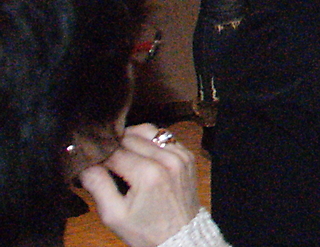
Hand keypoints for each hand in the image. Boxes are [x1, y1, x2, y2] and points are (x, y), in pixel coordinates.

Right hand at [77, 125, 199, 246]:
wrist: (180, 237)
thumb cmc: (146, 230)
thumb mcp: (113, 215)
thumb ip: (97, 185)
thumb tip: (83, 163)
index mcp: (148, 174)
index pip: (114, 151)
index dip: (98, 155)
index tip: (89, 160)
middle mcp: (167, 159)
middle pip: (130, 137)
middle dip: (113, 145)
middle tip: (102, 159)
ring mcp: (181, 155)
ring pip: (148, 131)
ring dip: (131, 138)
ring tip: (120, 154)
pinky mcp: (187, 155)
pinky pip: (165, 137)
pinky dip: (150, 141)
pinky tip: (140, 155)